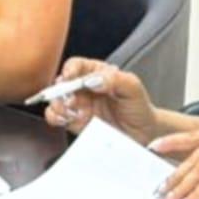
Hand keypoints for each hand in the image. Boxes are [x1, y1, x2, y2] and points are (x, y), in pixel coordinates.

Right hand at [42, 58, 158, 141]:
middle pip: (61, 83)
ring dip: (58, 105)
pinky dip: (57, 118)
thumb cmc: (139, 106)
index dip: (70, 69)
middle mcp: (83, 88)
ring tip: (72, 112)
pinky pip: (57, 118)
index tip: (70, 76)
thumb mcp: (133, 87)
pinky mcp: (74, 122)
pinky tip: (69, 120)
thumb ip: (115, 79)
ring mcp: (78, 106)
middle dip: (61, 91)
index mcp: (96, 73)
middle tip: (72, 100)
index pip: (76, 65)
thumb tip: (94, 80)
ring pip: (55, 100)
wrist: (143, 133)